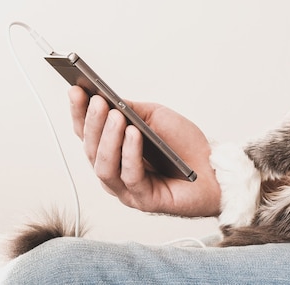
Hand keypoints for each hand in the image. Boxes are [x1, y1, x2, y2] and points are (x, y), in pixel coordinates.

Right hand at [68, 86, 220, 216]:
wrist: (213, 169)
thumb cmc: (184, 145)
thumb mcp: (155, 117)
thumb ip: (131, 109)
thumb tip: (108, 98)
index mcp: (113, 150)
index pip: (87, 132)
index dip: (79, 112)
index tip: (75, 90)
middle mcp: (114, 170)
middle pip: (91, 149)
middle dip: (92, 123)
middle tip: (96, 101)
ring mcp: (126, 188)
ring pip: (105, 166)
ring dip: (108, 139)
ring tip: (116, 116)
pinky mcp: (143, 200)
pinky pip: (131, 176)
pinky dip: (131, 153)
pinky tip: (134, 134)